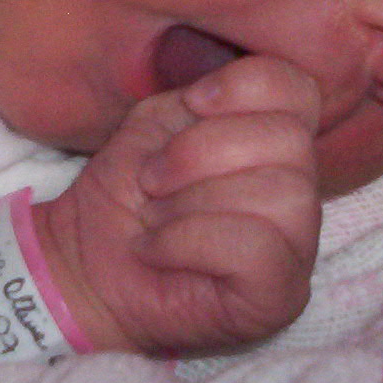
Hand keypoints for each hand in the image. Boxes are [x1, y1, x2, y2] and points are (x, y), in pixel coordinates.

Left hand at [32, 56, 322, 355]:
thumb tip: (220, 94)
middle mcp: (299, 193)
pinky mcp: (281, 296)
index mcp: (275, 145)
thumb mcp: (158, 125)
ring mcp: (298, 249)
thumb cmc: (127, 198)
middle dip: (202, 151)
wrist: (84, 268)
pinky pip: (259, 249)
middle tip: (152, 180)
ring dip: (193, 200)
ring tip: (154, 218)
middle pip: (289, 140)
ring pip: (282, 195)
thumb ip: (203, 98)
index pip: (299, 91)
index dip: (246, 86)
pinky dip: (191, 240)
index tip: (191, 104)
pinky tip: (157, 249)